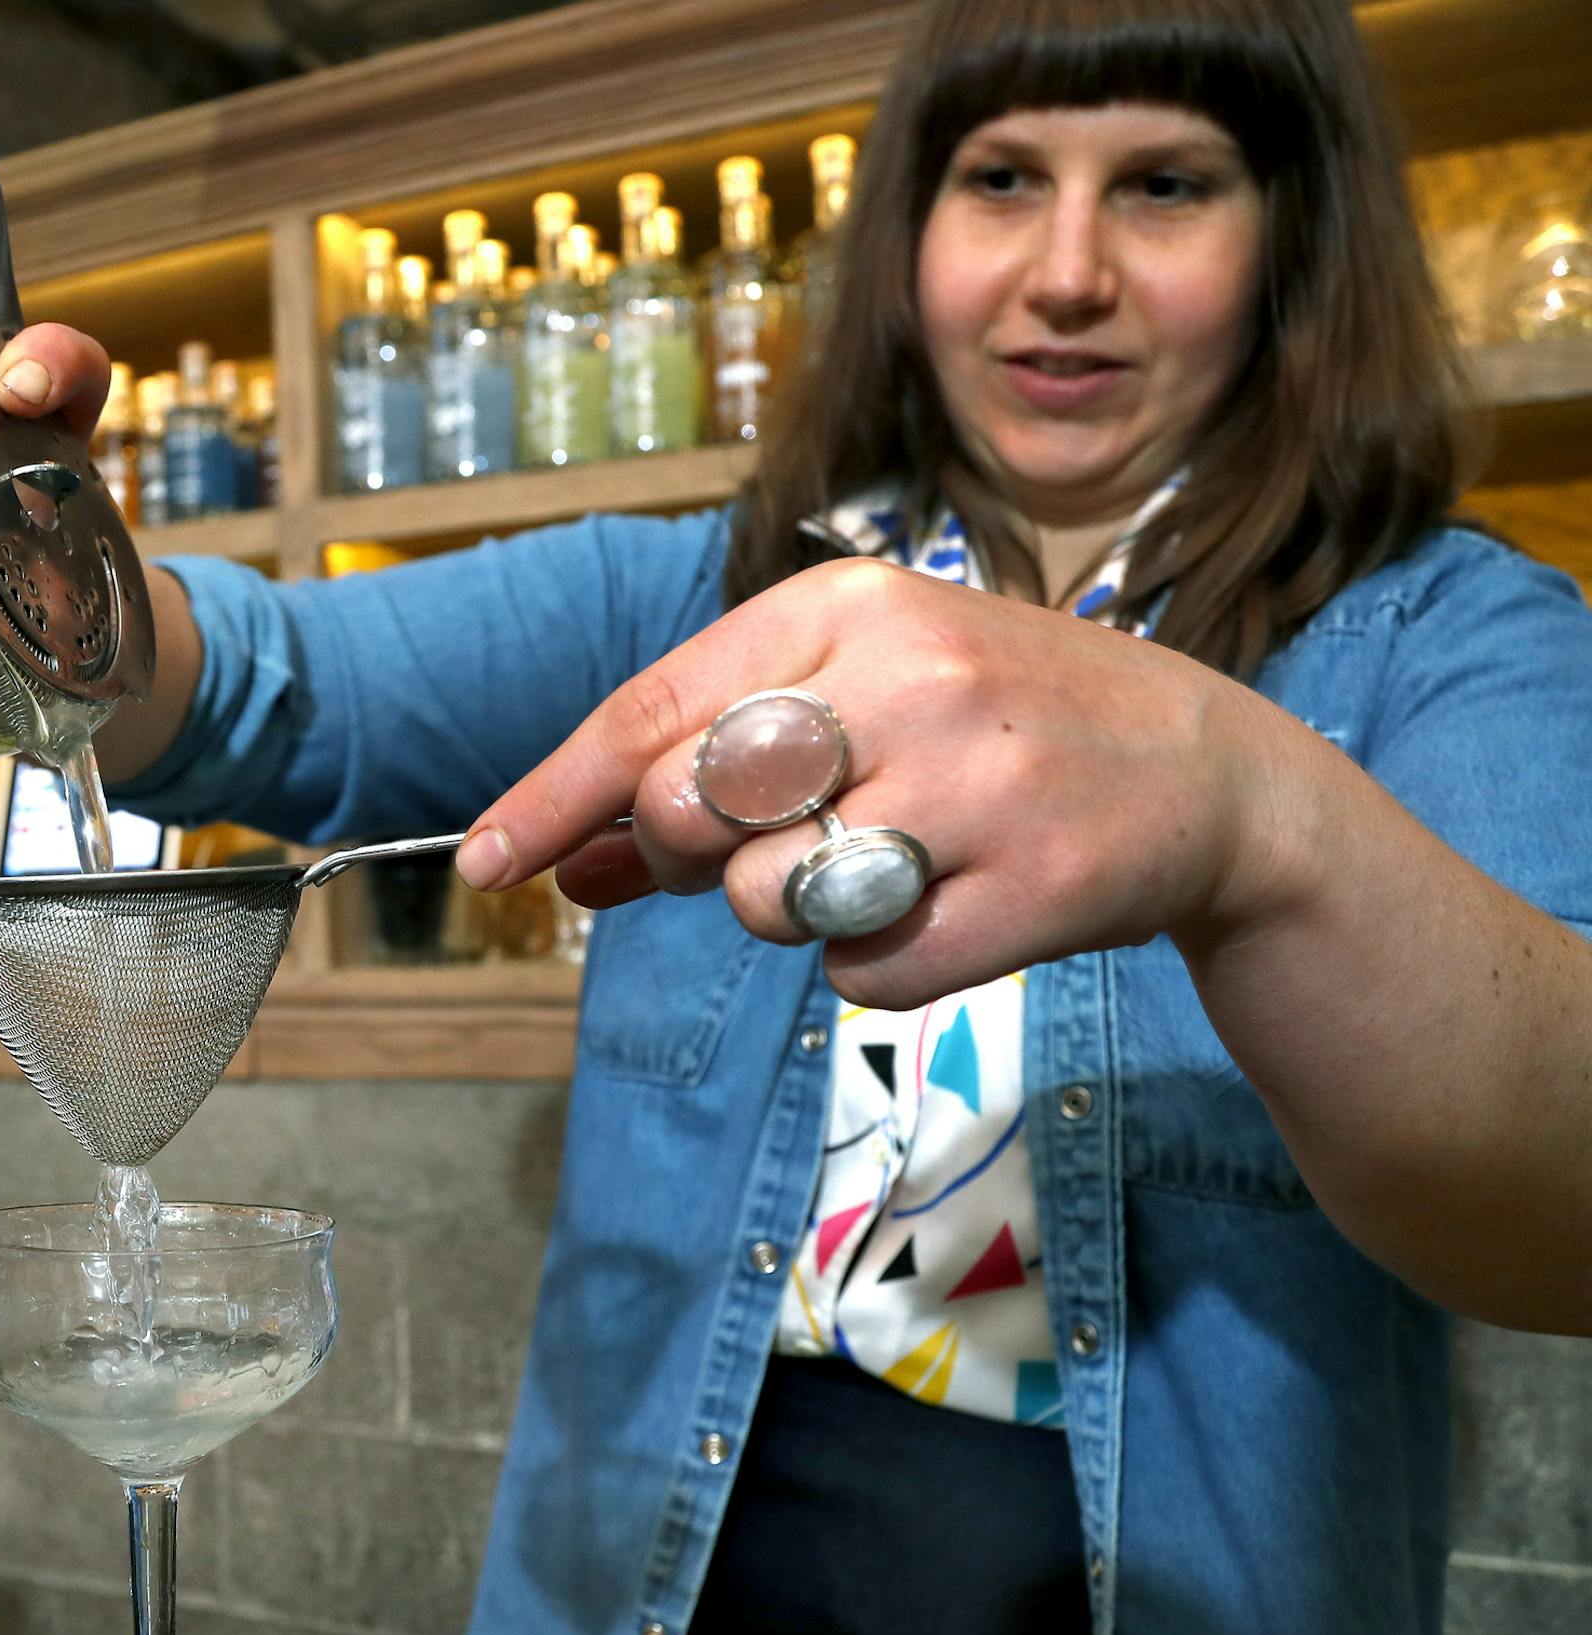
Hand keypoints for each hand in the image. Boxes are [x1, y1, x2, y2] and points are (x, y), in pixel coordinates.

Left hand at [457, 559, 1313, 1008]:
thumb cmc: (993, 728)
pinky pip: (864, 975)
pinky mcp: (1034, 890)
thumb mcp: (855, 701)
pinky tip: (945, 908)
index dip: (551, 795)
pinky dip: (876, 966)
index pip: (652, 709)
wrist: (1205, 771)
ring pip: (765, 900)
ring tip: (884, 863)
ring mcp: (978, 784)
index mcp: (850, 607)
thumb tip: (565, 864)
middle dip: (683, 855)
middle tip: (758, 847)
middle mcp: (910, 676)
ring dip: (789, 911)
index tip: (481, 864)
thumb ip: (705, 776)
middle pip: (687, 806)